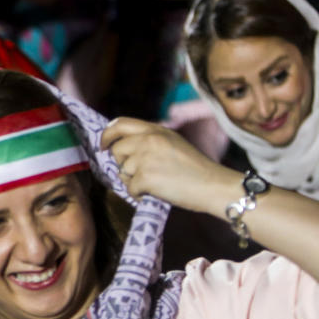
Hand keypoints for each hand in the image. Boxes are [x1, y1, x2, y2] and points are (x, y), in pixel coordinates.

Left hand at [101, 117, 236, 212]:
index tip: (104, 145)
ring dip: (134, 180)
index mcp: (155, 130)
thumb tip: (122, 146)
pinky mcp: (145, 177)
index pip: (120, 124)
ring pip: (122, 171)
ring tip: (156, 182)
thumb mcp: (172, 142)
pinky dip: (140, 194)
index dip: (107, 135)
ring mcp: (145, 158)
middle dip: (123, 163)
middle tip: (141, 172)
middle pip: (117, 150)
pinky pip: (130, 188)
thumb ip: (149, 140)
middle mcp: (148, 140)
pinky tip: (157, 193)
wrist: (214, 186)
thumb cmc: (196, 168)